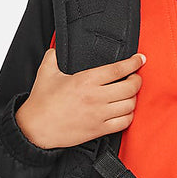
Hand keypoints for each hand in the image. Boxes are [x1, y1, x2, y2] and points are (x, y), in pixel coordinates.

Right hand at [15, 48, 146, 149]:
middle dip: (137, 80)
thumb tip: (57, 48)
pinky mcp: (98, 130)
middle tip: (135, 77)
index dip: (133, 63)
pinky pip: (123, 123)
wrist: (36, 128)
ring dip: (133, 98)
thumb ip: (55, 55)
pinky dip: (129, 116)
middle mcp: (96, 97)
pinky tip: (125, 111)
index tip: (140, 59)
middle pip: (130, 87)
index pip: (118, 69)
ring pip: (129, 105)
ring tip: (129, 94)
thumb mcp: (46, 71)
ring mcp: (99, 115)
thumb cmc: (41, 102)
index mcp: (85, 80)